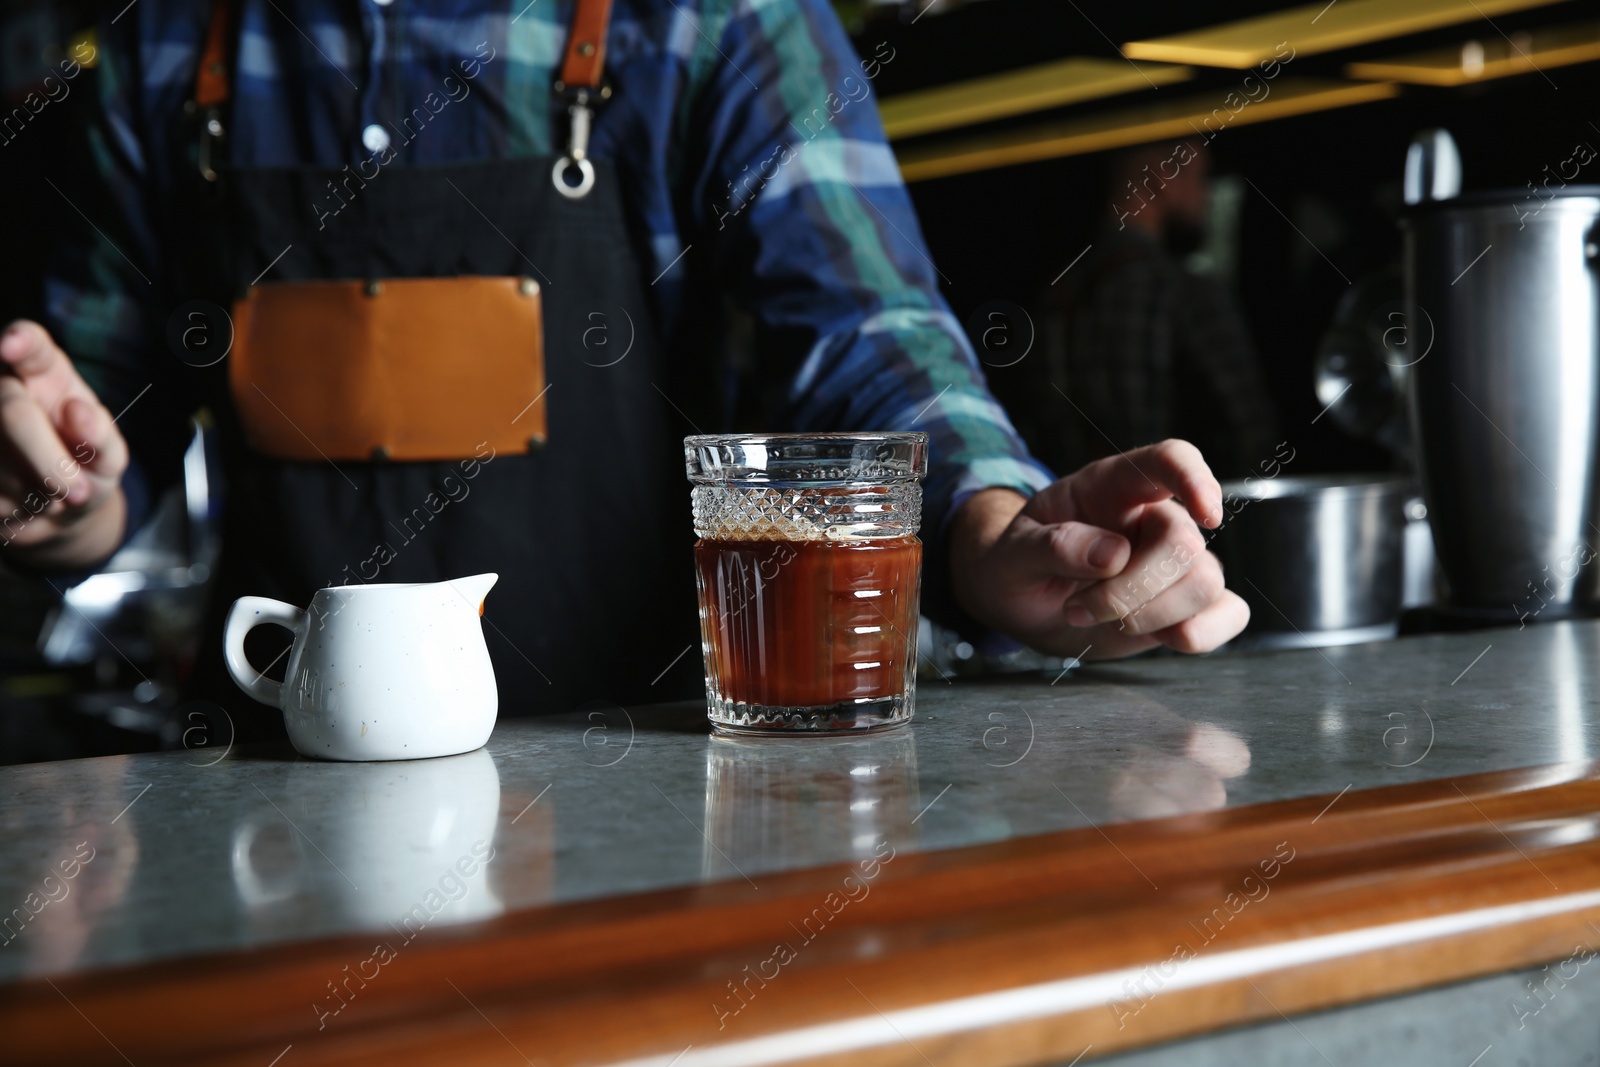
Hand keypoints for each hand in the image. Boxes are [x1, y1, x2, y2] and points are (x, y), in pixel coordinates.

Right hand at [0, 320, 127, 567]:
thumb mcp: (108, 455)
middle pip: (11, 412)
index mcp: (43, 373)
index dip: (21, 342)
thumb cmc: (85, 465)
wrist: (55, 507)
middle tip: (75, 492)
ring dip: (37, 491)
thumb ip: (102, 436)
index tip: (13, 346)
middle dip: (46, 459)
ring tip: (54, 493)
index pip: (30, 346)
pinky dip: (17, 508)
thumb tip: (79, 412)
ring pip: (1, 463)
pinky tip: (26, 502)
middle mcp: (4, 389)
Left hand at [949, 439, 1247, 659]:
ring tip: (1095, 618)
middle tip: (1077, 607)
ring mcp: (1174, 563)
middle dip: (1131, 590)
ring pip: (1206, 582)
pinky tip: (1165, 638)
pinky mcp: (1185, 605)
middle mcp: (1152, 518)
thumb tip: (1113, 554)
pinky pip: (1229, 613)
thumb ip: (1054, 546)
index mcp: (1112, 486)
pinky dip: (1204, 634)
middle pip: (1183, 542)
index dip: (1194, 478)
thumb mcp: (1013, 553)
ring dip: (1150, 615)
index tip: (1207, 515)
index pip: (1169, 460)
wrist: (1020, 603)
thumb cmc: (1017, 565)